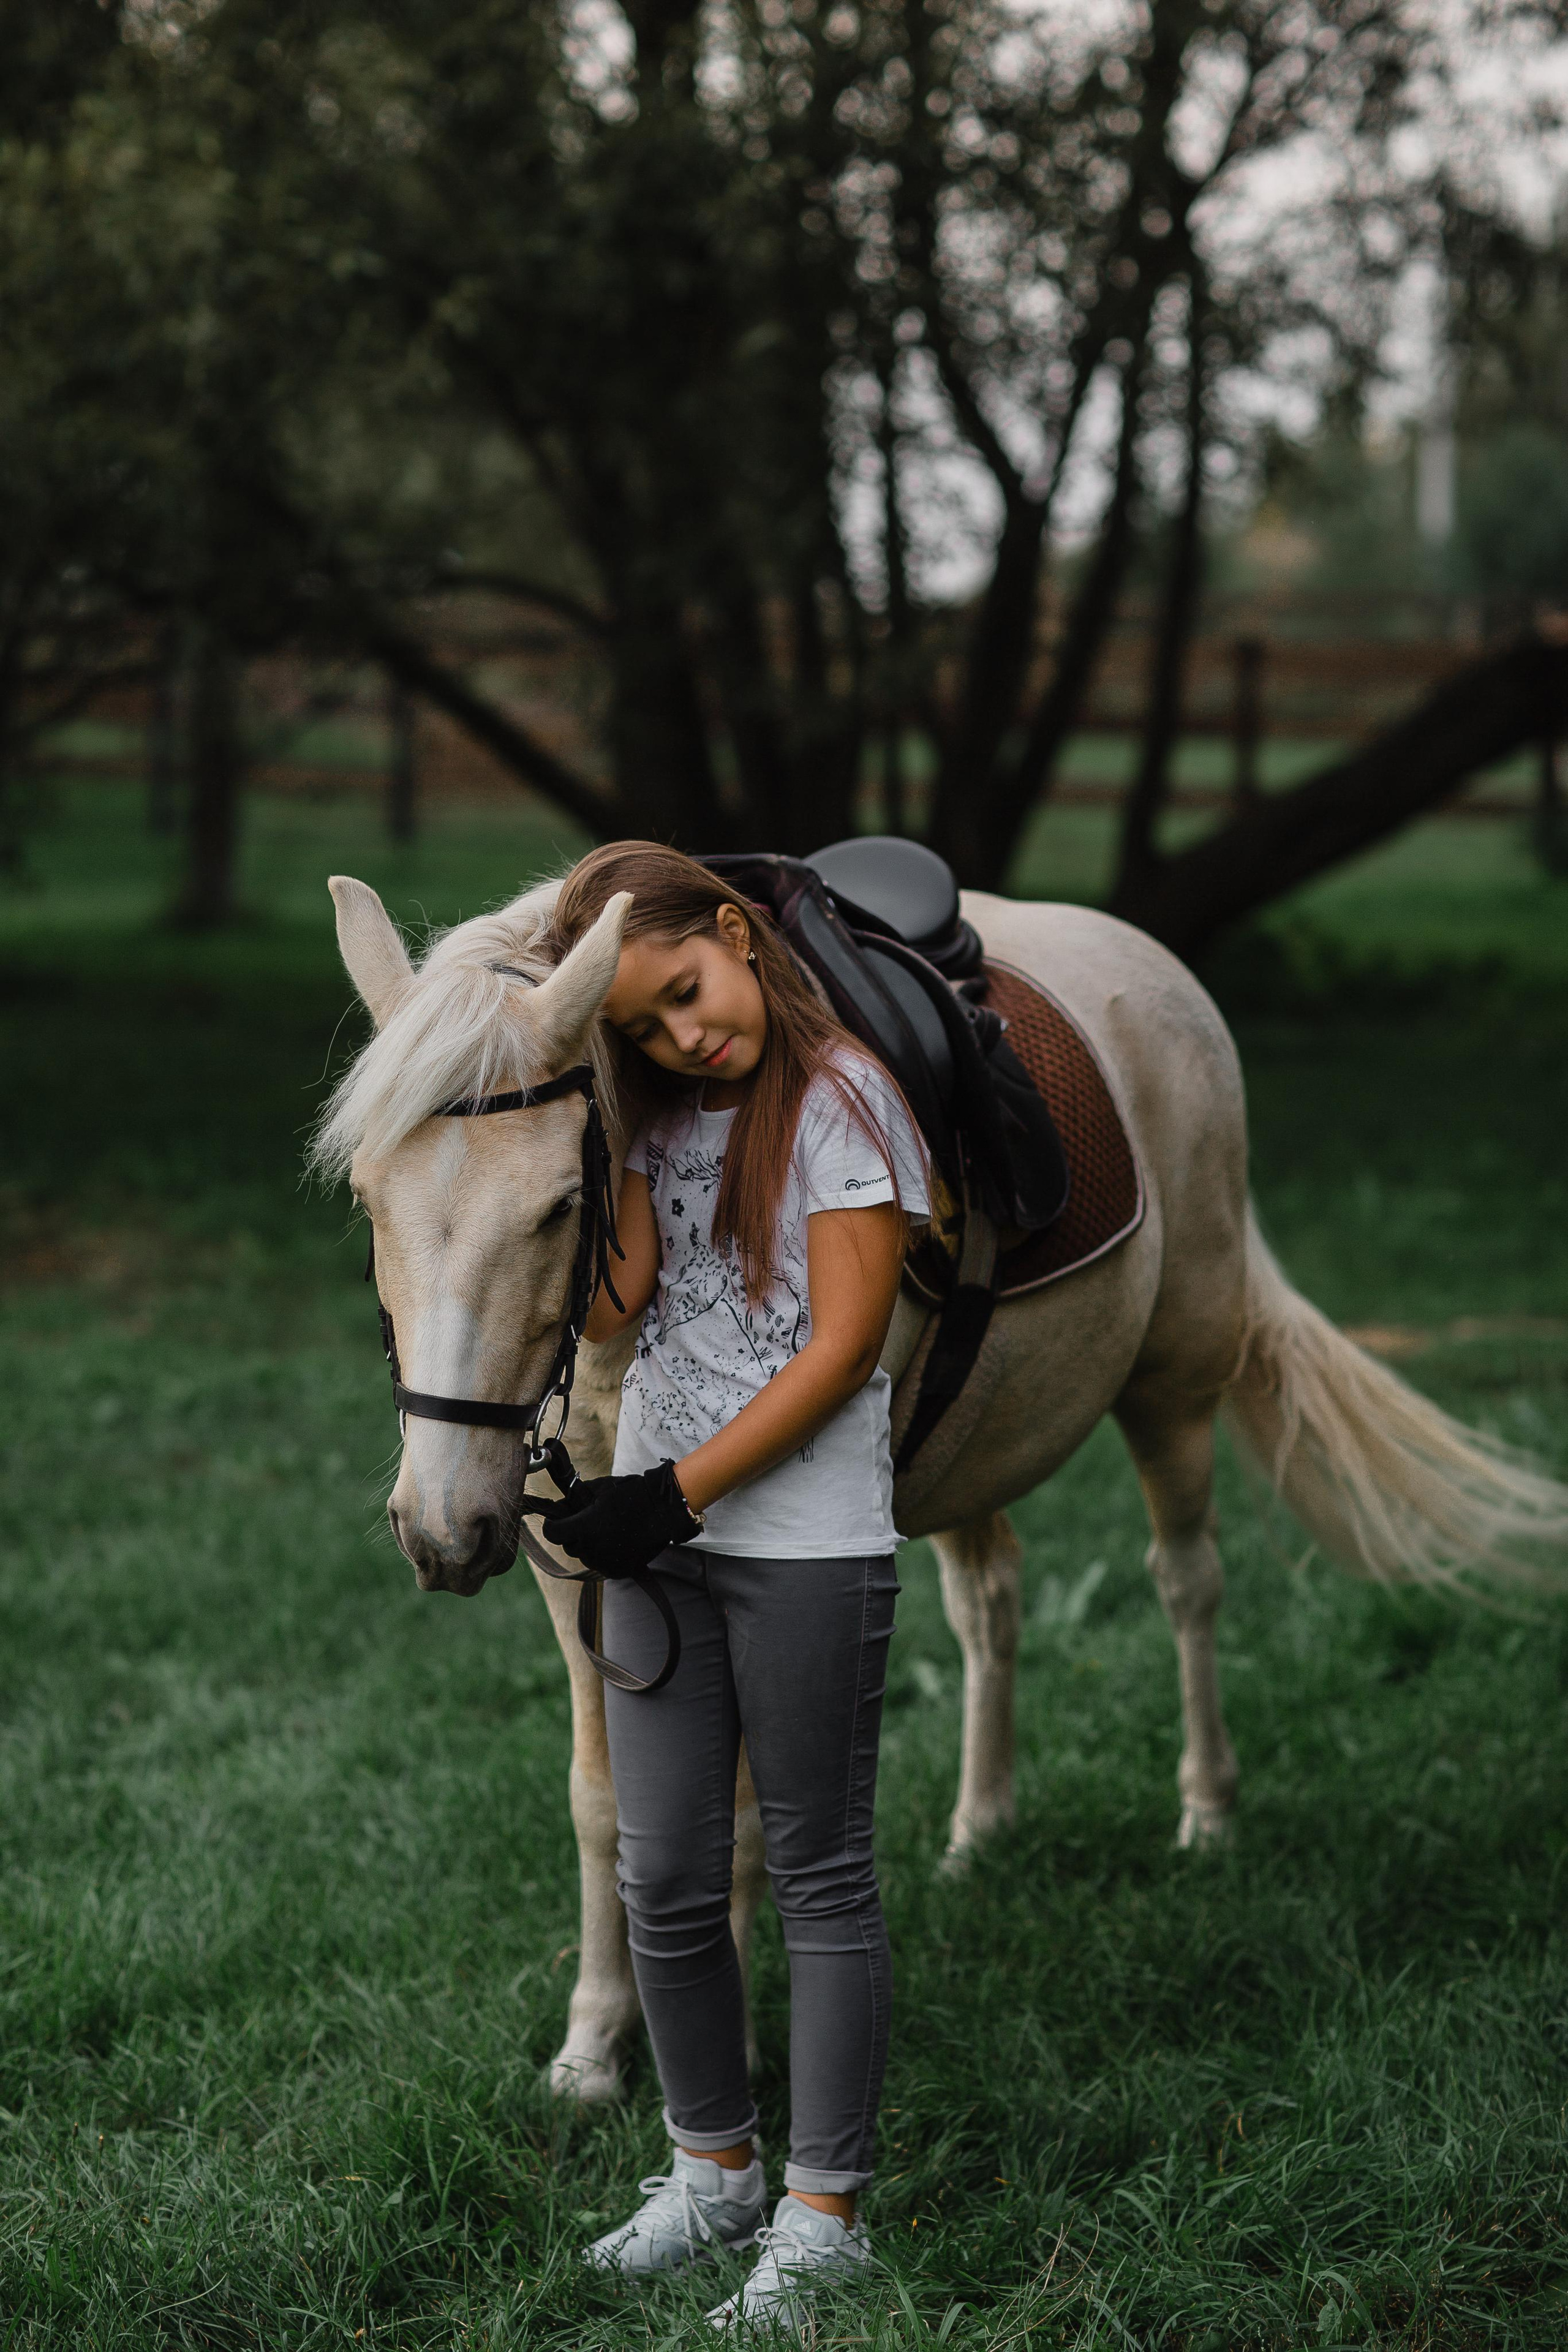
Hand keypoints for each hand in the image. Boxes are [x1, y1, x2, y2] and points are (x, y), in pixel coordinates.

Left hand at [537, 1461, 701, 1578]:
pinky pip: (601, 1564)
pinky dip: (603, 1555)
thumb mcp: (598, 1488)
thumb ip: (574, 1497)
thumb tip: (561, 1506)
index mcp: (583, 1528)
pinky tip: (615, 1541)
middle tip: (588, 1520)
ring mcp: (605, 1563)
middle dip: (573, 1533)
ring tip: (605, 1530)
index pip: (552, 1533)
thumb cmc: (631, 1494)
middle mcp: (591, 1550)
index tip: (559, 1519)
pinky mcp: (618, 1571)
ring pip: (584, 1556)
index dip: (553, 1524)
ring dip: (588, 1545)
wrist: (664, 1510)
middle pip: (569, 1545)